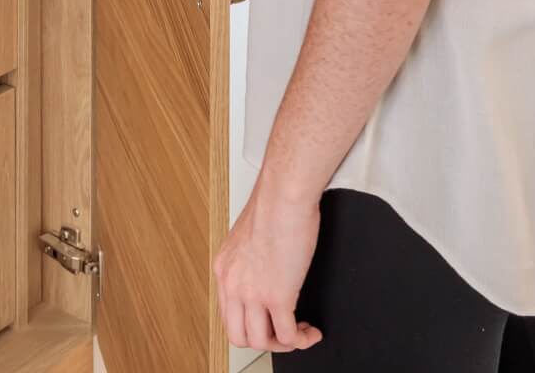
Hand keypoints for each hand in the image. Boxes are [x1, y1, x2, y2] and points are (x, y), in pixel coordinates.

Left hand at [214, 182, 323, 353]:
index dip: (250, 324)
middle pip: (239, 336)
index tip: (267, 321)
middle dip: (264, 340)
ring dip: (284, 343)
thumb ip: (249, 259)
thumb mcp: (248, 236)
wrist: (284, 193)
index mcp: (224, 268)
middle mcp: (233, 283)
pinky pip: (288, 335)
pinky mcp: (277, 296)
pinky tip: (310, 331)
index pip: (228, 314)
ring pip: (262, 342)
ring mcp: (253, 292)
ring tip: (299, 332)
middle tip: (282, 332)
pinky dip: (302, 339)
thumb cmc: (273, 204)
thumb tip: (263, 271)